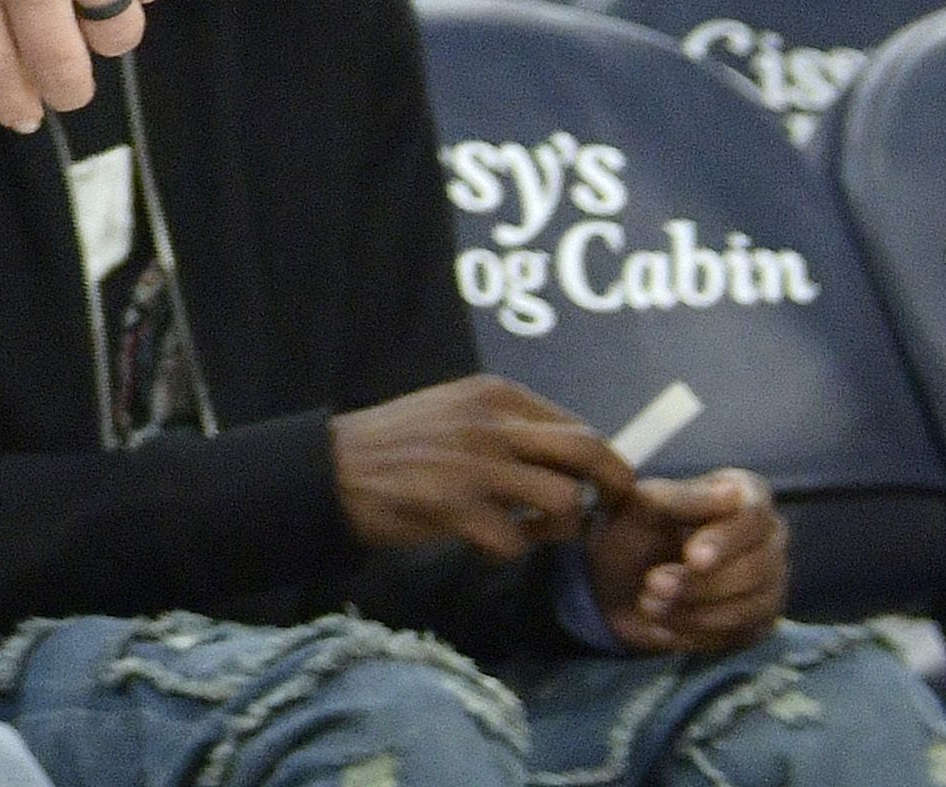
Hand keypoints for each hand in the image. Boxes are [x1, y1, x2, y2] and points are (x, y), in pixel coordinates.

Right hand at [330, 375, 639, 559]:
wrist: (331, 469)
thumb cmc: (398, 444)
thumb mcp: (456, 413)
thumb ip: (509, 427)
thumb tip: (573, 456)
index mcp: (493, 394)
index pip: (578, 426)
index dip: (602, 461)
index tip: (602, 487)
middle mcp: (490, 422)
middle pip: (588, 453)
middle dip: (613, 486)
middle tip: (609, 511)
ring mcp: (474, 465)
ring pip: (564, 501)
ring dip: (557, 528)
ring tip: (530, 532)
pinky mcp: (455, 506)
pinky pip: (516, 542)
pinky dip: (508, 552)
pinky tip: (484, 545)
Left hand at [586, 467, 788, 653]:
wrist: (615, 585)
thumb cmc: (630, 533)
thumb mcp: (641, 508)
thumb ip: (683, 499)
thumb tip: (734, 493)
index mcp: (744, 492)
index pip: (755, 515)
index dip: (725, 540)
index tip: (692, 557)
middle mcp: (769, 536)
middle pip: (757, 566)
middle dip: (700, 582)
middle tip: (653, 584)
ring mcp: (772, 580)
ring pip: (752, 604)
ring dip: (694, 608)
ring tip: (649, 603)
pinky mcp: (762, 620)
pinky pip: (744, 632)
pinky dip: (700, 631)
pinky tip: (666, 623)